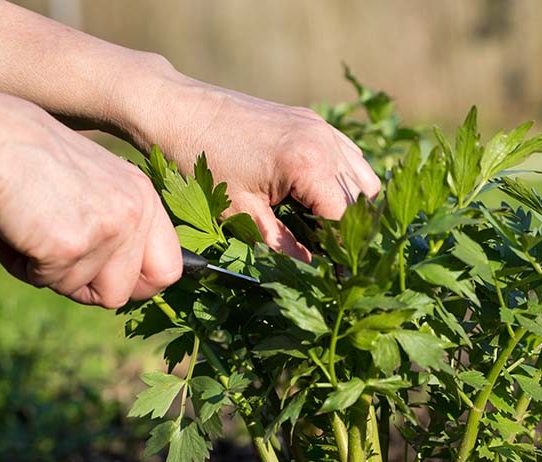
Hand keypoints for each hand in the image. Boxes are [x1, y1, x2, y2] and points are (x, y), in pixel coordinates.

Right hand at [0, 88, 181, 307]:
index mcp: (144, 198)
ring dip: (50, 273)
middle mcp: (133, 213)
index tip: (110, 282)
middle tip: (57, 257)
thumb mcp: (97, 184)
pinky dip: (21, 264)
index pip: (169, 270)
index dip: (139, 286)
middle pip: (124, 293)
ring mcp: (107, 231)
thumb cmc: (33, 161)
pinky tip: (13, 228)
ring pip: (83, 291)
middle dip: (87, 287)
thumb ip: (120, 225)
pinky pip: (46, 281)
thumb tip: (133, 278)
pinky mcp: (71, 246)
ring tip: (31, 229)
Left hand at [131, 77, 380, 260]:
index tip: (336, 271)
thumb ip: (279, 245)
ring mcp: (321, 128)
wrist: (178, 110)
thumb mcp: (239, 212)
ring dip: (352, 205)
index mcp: (308, 164)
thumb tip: (308, 270)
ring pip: (363, 177)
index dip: (342, 249)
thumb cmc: (202, 160)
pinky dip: (345, 180)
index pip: (345, 217)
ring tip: (325, 227)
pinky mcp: (312, 121)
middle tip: (330, 255)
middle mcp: (324, 142)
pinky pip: (349, 156)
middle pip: (360, 199)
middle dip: (349, 230)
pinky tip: (320, 196)